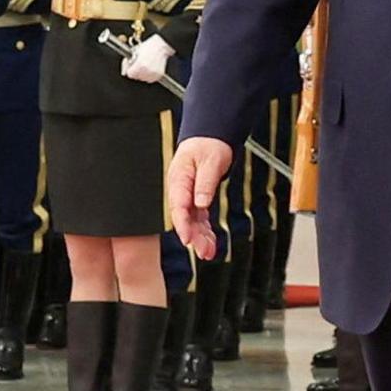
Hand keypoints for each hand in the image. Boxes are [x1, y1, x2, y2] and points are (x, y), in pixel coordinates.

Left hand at [120, 32, 173, 84]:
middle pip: (136, 77)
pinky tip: (150, 67)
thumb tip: (124, 72)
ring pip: (143, 78)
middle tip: (140, 63)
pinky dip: (149, 74)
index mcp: (140, 65)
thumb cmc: (149, 46)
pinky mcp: (159, 75)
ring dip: (142, 73)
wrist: (161, 46)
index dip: (130, 69)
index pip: (130, 74)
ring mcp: (154, 73)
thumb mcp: (134, 52)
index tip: (132, 65)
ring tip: (145, 64)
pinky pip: (150, 78)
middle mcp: (147, 70)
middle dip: (136, 71)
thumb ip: (126, 63)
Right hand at [168, 136, 235, 257]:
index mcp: (179, 179)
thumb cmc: (209, 145)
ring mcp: (188, 195)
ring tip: (208, 253)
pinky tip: (211, 244)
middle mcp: (181, 190)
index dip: (182, 224)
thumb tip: (201, 203)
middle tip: (203, 252)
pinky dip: (206, 231)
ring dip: (201, 238)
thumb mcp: (210, 161)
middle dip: (194, 236)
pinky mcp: (196, 198)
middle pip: (185, 217)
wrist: (211, 138)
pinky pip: (200, 218)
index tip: (187, 239)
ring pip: (193, 221)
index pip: (178, 206)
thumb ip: (205, 183)